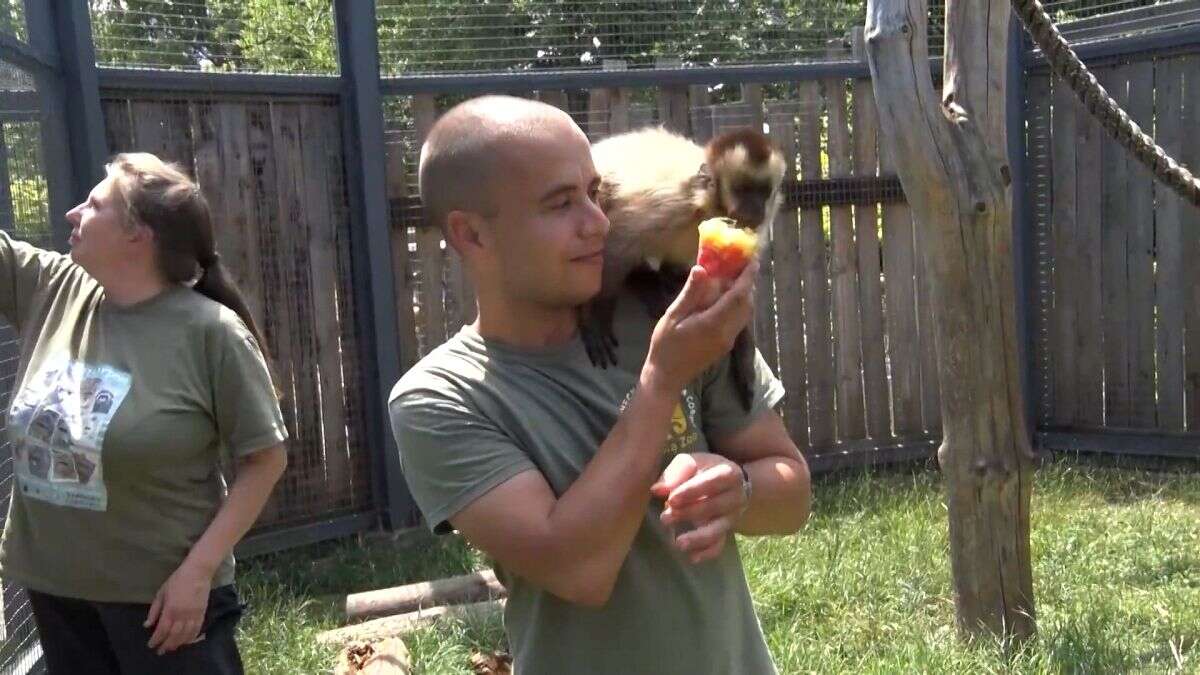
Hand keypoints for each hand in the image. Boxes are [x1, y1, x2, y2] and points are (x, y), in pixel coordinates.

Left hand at [144, 561, 211, 654]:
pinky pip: (197, 629)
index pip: (162, 630)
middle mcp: (183, 615)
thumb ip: (154, 610)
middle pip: (174, 635)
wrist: (198, 572)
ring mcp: (194, 615)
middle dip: (166, 645)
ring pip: (186, 635)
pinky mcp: (202, 613)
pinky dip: (191, 638)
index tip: (151, 645)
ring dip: (178, 644)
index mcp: (171, 609)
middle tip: (160, 651)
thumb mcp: (161, 593)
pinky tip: (186, 642)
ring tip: (172, 648)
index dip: (156, 639)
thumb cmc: (177, 580)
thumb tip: (147, 625)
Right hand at [642, 258, 756, 395]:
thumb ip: (690, 294)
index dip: (747, 277)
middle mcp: (727, 332)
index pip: (738, 296)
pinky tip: (725, 299)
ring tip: (734, 279)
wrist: (667, 377)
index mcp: (714, 324)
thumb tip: (702, 269)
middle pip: (746, 304)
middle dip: (748, 284)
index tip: (753, 260)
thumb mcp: (672, 317)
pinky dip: (738, 306)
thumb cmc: (666, 346)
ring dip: (744, 295)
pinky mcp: (726, 345)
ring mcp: (728, 340)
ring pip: (745, 313)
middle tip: (742, 266)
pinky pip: (738, 321)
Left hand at [651, 453, 748, 563]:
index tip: (672, 499)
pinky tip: (692, 557)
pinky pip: (719, 545)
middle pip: (714, 507)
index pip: (713, 482)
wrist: (728, 483)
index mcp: (728, 474)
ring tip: (678, 543)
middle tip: (665, 518)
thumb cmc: (703, 469)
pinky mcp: (726, 532)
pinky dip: (707, 553)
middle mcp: (735, 496)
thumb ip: (675, 472)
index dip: (692, 491)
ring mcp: (732, 517)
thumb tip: (657, 490)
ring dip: (698, 537)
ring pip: (718, 530)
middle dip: (688, 514)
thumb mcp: (692, 462)